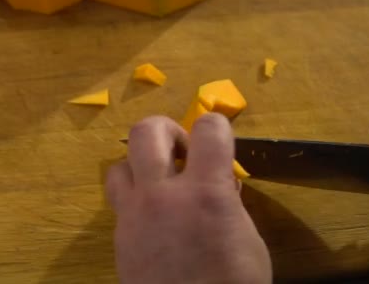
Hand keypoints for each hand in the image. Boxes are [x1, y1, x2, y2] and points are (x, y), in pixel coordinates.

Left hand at [106, 114, 270, 283]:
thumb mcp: (249, 243)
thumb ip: (231, 204)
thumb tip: (221, 183)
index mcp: (206, 193)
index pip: (209, 128)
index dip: (218, 125)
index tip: (220, 140)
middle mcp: (163, 195)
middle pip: (146, 131)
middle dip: (167, 130)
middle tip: (183, 153)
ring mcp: (134, 215)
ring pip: (118, 164)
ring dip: (141, 165)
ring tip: (160, 183)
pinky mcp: (119, 237)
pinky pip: (119, 201)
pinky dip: (135, 198)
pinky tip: (154, 218)